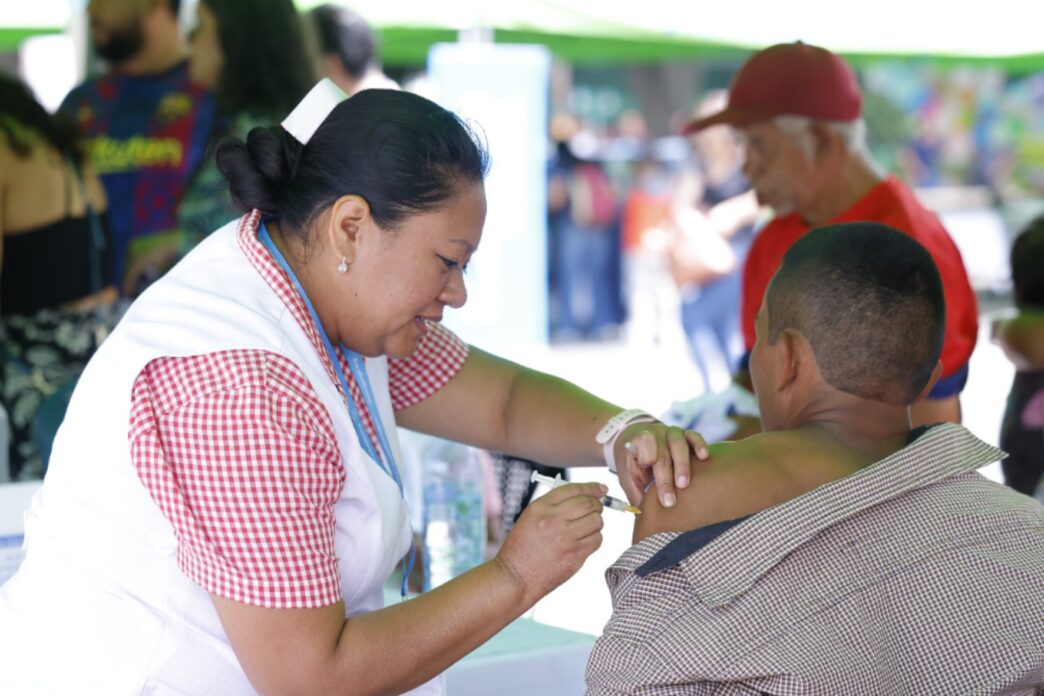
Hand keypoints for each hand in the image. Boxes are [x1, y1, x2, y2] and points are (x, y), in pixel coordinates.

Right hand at [494, 481, 605, 604]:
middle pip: (588, 504)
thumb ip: (553, 506)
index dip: (591, 487)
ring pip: (596, 522)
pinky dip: (595, 538)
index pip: (572, 490)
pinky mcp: (575, 556)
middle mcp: (553, 521)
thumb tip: (582, 497)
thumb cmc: (521, 548)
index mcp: (540, 508)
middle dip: (597, 504)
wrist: (516, 577)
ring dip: (596, 522)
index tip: (600, 489)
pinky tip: (585, 540)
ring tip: (587, 526)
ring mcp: (566, 539)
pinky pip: (596, 540)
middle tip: (597, 507)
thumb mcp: (530, 518)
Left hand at [614, 422, 707, 507]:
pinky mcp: (686, 435)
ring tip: (684, 484)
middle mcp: (655, 435)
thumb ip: (635, 492)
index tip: (648, 479)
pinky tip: (704, 456)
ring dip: (682, 464)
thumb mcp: (629, 477)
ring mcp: (671, 433)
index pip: (641, 444)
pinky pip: (694, 436)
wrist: (638, 440)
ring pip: (678, 443)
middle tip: (670, 500)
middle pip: (661, 453)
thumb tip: (644, 515)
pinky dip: (699, 445)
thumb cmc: (635, 464)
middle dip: (666, 477)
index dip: (646, 458)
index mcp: (636, 443)